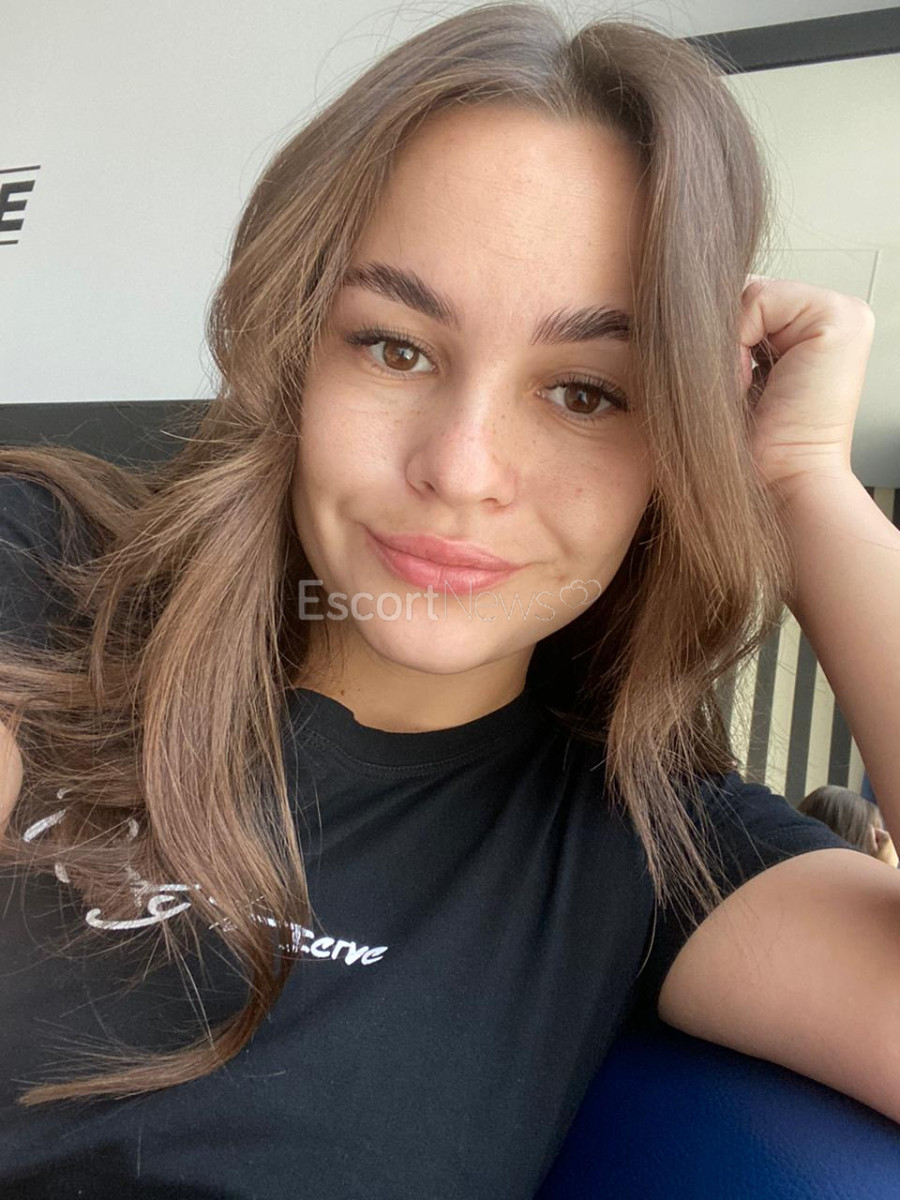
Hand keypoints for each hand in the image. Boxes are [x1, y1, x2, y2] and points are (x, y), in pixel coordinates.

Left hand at [739, 276, 875, 503]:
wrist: (778, 482)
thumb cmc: (750, 445)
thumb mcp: (730, 377)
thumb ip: (725, 332)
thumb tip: (687, 300)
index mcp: (808, 331)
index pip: (742, 300)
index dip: (720, 337)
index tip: (730, 385)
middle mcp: (828, 318)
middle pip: (744, 293)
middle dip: (724, 339)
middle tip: (737, 389)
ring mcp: (840, 312)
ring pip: (749, 294)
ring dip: (730, 345)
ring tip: (744, 387)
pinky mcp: (838, 316)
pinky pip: (759, 298)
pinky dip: (740, 340)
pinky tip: (751, 379)